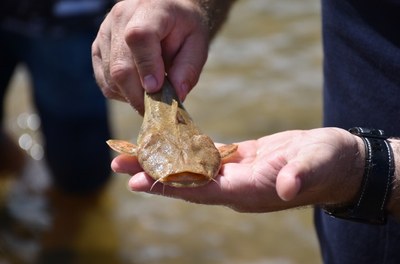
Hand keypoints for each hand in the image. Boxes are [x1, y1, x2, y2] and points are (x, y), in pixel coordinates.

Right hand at [92, 0, 209, 112]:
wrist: (166, 12)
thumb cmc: (183, 28)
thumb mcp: (197, 44)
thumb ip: (189, 68)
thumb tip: (177, 96)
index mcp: (150, 9)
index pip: (139, 37)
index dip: (147, 67)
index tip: (158, 89)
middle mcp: (120, 18)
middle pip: (120, 65)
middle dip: (140, 94)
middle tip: (159, 108)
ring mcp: (104, 33)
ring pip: (111, 78)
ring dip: (132, 95)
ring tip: (153, 90)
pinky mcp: (98, 49)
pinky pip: (105, 82)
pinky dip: (122, 93)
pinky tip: (139, 87)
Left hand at [111, 128, 364, 211]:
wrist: (335, 162)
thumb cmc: (329, 163)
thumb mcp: (318, 164)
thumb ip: (300, 174)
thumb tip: (286, 185)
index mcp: (249, 191)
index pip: (201, 191)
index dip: (169, 187)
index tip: (137, 182)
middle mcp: (236, 187)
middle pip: (186, 183)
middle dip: (153, 174)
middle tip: (119, 165)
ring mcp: (236, 175)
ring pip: (191, 170)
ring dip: (162, 161)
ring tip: (132, 153)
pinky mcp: (239, 161)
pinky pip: (205, 157)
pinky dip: (184, 150)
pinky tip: (166, 144)